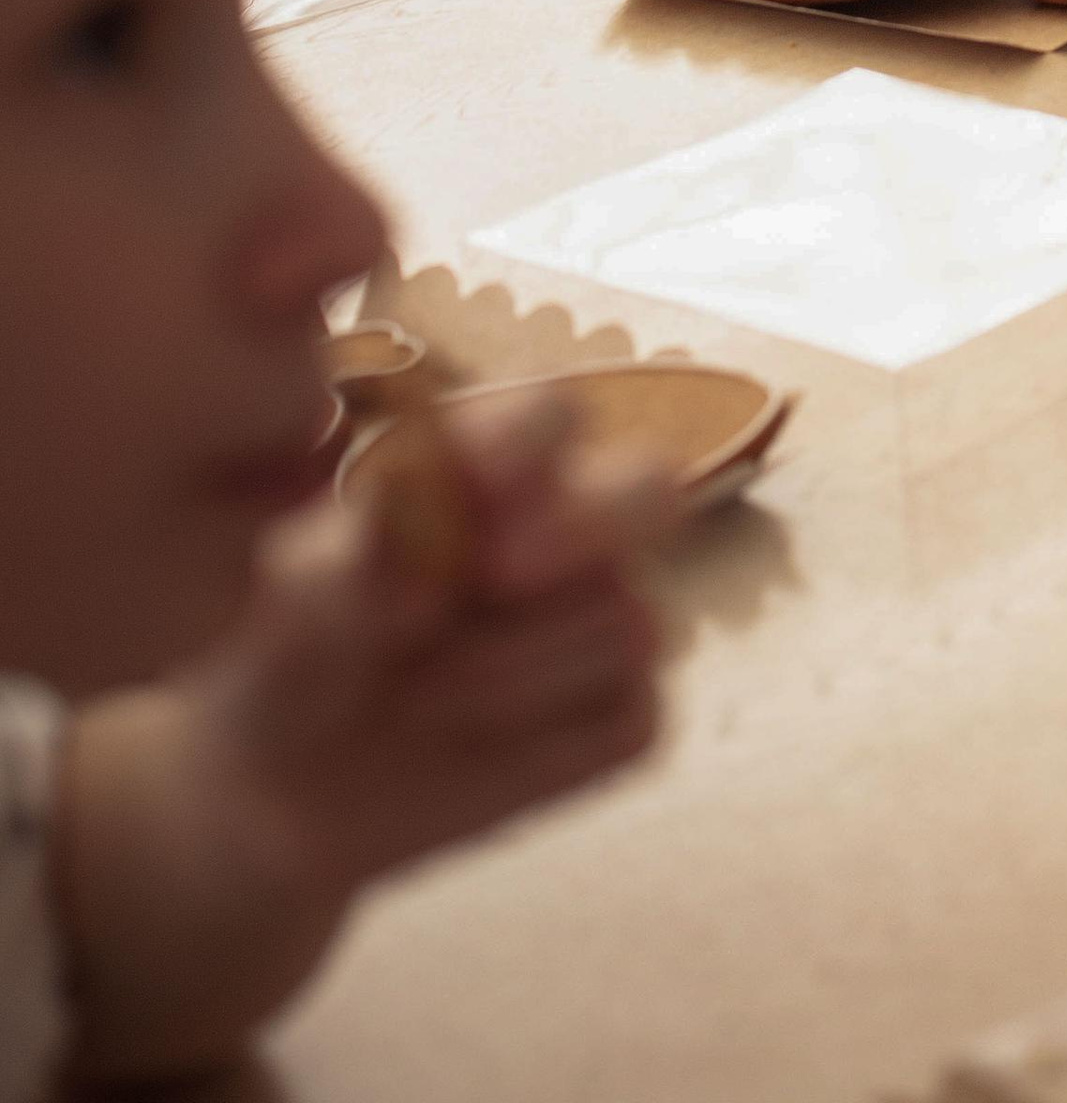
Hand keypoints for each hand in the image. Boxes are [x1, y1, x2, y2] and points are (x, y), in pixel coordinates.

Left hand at [192, 389, 673, 905]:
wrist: (278, 788)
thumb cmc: (285, 653)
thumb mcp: (290, 598)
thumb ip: (352, 547)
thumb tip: (414, 507)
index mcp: (495, 464)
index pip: (552, 416)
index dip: (530, 441)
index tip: (476, 480)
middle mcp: (571, 527)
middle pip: (651, 487)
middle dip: (586, 526)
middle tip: (497, 571)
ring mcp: (605, 618)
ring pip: (626, 622)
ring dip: (511, 671)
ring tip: (413, 696)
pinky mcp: (621, 715)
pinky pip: (634, 715)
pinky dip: (550, 741)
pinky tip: (471, 747)